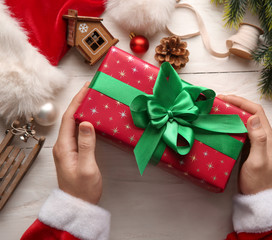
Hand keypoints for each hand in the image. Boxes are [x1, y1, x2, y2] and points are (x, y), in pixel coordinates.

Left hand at [52, 82, 101, 203]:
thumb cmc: (83, 189)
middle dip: (80, 102)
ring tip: (94, 100)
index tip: (87, 88)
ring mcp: (68, 149)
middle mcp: (63, 145)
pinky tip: (93, 119)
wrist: (79, 205)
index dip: (77, 101)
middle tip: (93, 90)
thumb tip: (86, 122)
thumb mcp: (87, 167)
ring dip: (83, 110)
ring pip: (74, 124)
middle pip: (70, 118)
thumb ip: (86, 145)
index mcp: (64, 147)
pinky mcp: (74, 153)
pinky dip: (85, 121)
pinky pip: (78, 132)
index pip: (69, 118)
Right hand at [218, 95, 271, 194]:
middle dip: (235, 104)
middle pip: (250, 113)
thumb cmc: (257, 181)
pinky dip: (230, 123)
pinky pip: (239, 130)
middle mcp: (262, 135)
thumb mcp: (258, 161)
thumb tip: (253, 117)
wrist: (257, 197)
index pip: (256, 111)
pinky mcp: (247, 147)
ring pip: (244, 120)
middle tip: (218, 101)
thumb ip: (258, 139)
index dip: (242, 102)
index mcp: (267, 136)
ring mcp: (254, 141)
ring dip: (232, 112)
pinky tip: (221, 124)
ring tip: (217, 109)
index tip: (226, 98)